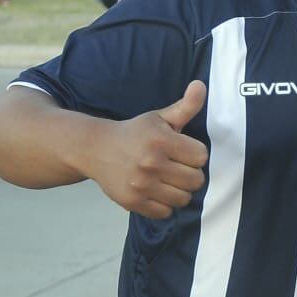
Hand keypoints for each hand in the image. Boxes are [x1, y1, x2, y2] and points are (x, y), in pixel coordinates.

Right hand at [83, 81, 208, 218]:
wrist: (95, 149)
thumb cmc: (134, 132)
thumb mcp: (159, 117)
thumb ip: (186, 106)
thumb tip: (200, 85)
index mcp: (161, 141)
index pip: (201, 156)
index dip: (195, 154)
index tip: (183, 150)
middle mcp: (151, 163)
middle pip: (196, 180)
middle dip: (190, 173)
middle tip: (177, 166)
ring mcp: (140, 185)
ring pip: (183, 198)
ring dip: (180, 190)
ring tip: (169, 180)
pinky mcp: (132, 202)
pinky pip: (165, 212)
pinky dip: (165, 205)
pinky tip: (157, 192)